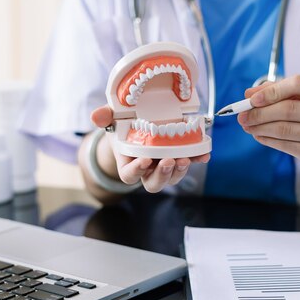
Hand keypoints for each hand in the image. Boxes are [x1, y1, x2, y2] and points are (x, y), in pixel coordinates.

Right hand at [91, 106, 209, 192]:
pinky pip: (190, 162)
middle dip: (162, 175)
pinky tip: (204, 155)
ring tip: (185, 158)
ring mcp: (164, 166)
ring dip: (180, 171)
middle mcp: (147, 169)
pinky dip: (198, 159)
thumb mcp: (113, 119)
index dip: (136, 170)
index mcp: (128, 163)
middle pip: (154, 183)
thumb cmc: (123, 126)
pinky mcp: (179, 157)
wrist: (139, 124)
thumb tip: (96, 115)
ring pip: (172, 178)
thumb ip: (105, 116)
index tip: (145, 160)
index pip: (129, 176)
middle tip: (169, 161)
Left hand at [237, 75, 299, 170]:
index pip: (299, 84)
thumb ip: (279, 91)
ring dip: (260, 127)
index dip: (272, 91)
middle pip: (289, 109)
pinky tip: (259, 135)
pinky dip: (268, 140)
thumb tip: (249, 94)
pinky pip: (287, 146)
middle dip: (260, 112)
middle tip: (242, 115)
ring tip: (246, 125)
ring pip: (285, 130)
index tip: (252, 98)